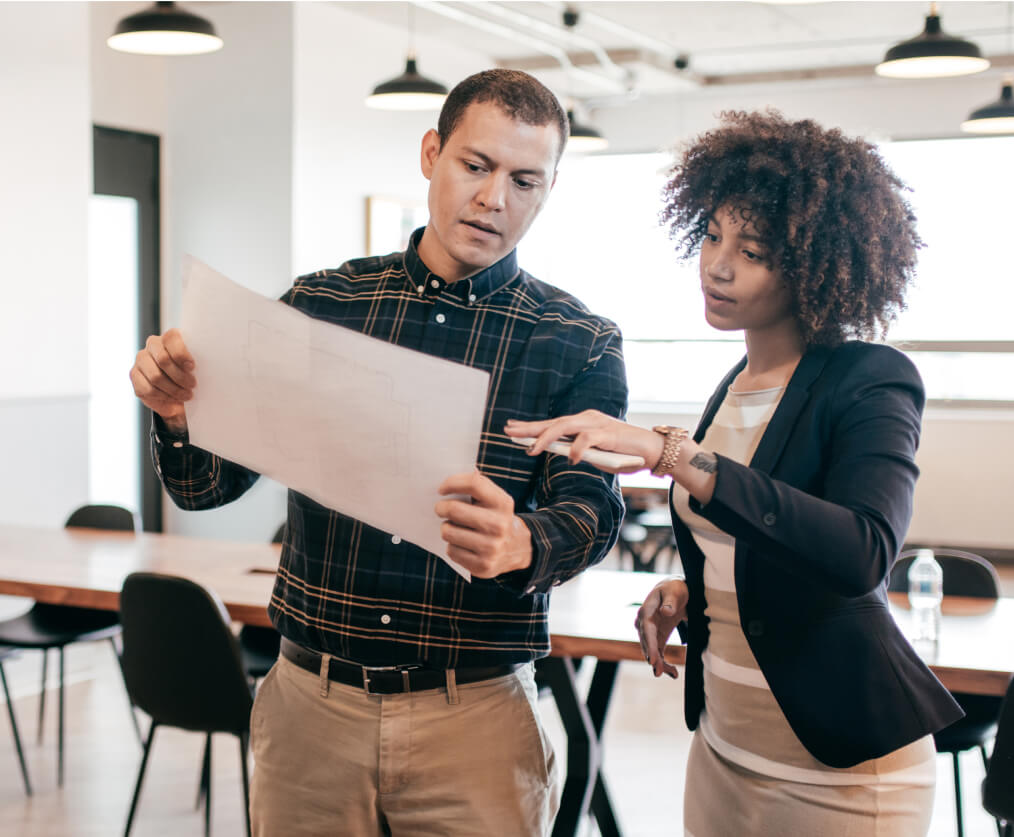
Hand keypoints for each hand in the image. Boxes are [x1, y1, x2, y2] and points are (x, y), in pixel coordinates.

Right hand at [129, 328, 195, 432]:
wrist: (178, 394)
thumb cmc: (192, 375)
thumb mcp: (198, 367)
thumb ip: (200, 361)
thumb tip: (215, 364)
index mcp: (170, 337)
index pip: (172, 338)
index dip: (182, 354)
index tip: (193, 367)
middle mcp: (153, 344)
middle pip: (163, 359)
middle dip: (180, 376)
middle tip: (193, 386)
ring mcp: (141, 360)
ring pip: (156, 376)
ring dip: (174, 389)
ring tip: (187, 395)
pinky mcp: (134, 376)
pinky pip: (148, 388)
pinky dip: (163, 396)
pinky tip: (172, 398)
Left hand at [435, 471, 532, 578]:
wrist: (517, 548)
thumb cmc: (496, 517)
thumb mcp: (495, 499)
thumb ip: (477, 486)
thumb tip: (449, 478)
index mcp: (503, 503)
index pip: (473, 483)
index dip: (452, 483)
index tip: (441, 489)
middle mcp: (499, 525)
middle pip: (454, 509)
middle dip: (441, 508)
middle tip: (440, 509)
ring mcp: (491, 547)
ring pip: (448, 531)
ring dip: (446, 528)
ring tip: (455, 528)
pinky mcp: (482, 565)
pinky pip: (451, 551)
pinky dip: (452, 546)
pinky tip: (462, 544)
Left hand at [505, 411, 662, 474]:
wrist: (653, 450)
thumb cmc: (624, 454)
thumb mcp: (596, 455)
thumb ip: (580, 452)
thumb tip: (562, 454)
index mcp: (583, 423)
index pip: (552, 424)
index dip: (532, 427)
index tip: (511, 429)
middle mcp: (587, 419)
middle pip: (553, 422)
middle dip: (530, 428)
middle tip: (508, 432)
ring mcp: (597, 424)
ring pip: (565, 427)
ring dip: (546, 438)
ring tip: (531, 450)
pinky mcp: (609, 433)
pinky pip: (588, 439)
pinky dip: (578, 449)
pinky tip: (571, 459)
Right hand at [635, 578, 688, 678]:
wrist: (673, 590)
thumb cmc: (674, 589)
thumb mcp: (674, 591)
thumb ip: (670, 601)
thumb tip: (665, 612)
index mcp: (646, 611)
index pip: (647, 630)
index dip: (650, 646)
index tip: (653, 660)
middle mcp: (644, 623)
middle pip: (647, 644)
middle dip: (653, 659)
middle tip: (659, 672)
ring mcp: (649, 632)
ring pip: (651, 651)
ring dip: (660, 664)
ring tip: (673, 674)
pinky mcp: (657, 637)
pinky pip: (658, 653)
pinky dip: (664, 663)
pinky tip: (673, 673)